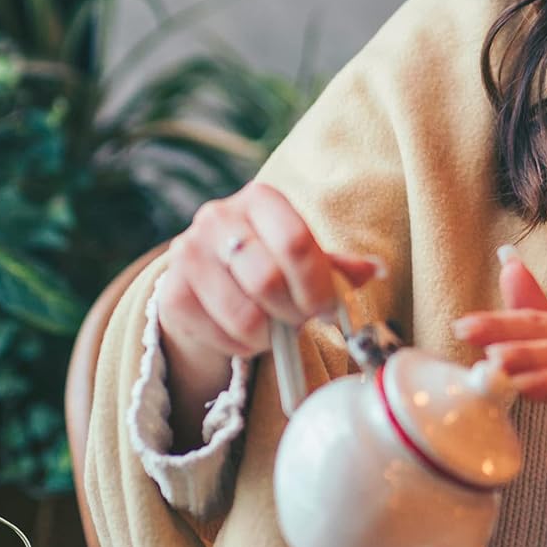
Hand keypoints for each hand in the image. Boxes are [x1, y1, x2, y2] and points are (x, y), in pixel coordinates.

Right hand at [158, 183, 383, 448]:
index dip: (317, 285)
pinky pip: (220, 334)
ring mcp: (187, 253)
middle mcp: (217, 217)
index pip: (295, 241)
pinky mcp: (171, 293)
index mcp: (259, 200)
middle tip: (300, 321)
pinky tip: (243, 334)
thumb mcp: (304, 261)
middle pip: (268, 280)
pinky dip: (241, 346)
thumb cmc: (270, 268)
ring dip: (268, 335)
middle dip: (294, 313)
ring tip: (272, 328)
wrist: (210, 287)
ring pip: (244, 315)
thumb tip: (376, 269)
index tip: (327, 311)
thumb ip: (337, 267)